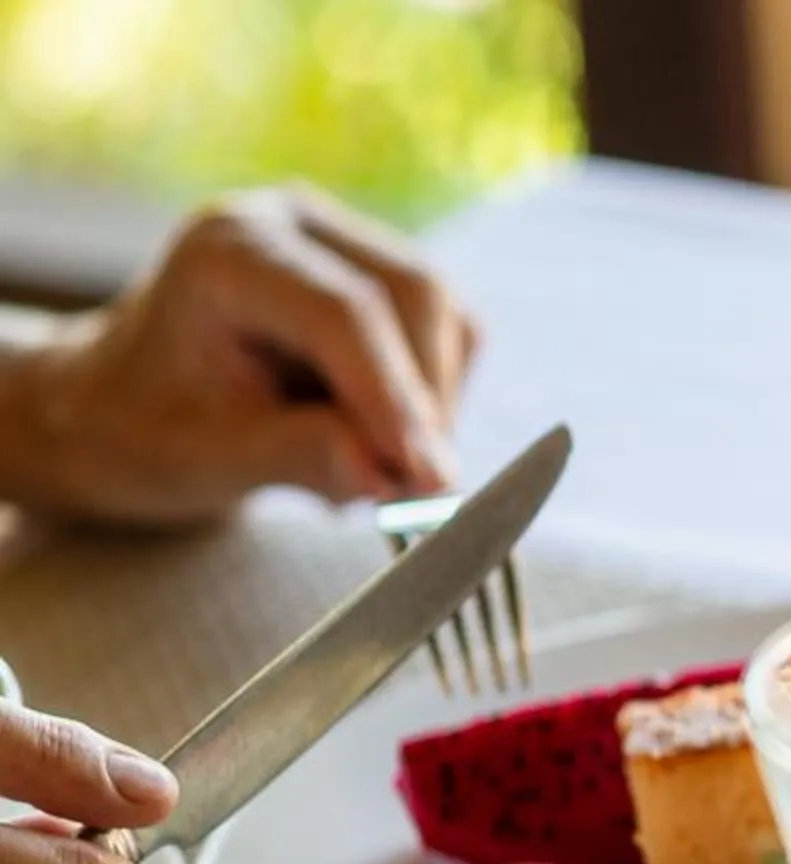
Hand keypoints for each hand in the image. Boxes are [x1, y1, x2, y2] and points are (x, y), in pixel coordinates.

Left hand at [0, 185, 477, 527]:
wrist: (122, 409)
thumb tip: (394, 477)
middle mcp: (291, 224)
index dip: (397, 398)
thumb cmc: (146, 429)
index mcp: (230, 250)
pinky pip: (449, 334)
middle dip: (426, 403)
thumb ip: (302, 458)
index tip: (428, 480)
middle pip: (413, 298)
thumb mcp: (211, 457)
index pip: (344, 313)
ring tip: (376, 469)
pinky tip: (377, 435)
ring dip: (434, 405)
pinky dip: (432, 398)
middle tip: (416, 493)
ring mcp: (339, 241)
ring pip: (445, 317)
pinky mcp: (376, 275)